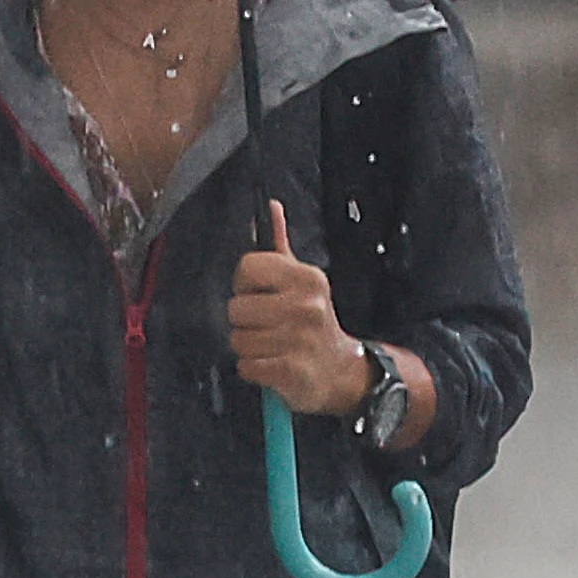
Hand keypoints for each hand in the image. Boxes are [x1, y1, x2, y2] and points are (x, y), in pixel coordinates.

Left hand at [228, 202, 373, 416]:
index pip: (247, 267)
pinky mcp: (292, 371)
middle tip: (268, 327)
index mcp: (307, 278)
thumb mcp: (301, 281)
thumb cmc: (311, 322)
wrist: (340, 371)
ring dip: (249, 348)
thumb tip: (271, 206)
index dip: (244, 284)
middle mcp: (307, 306)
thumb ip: (280, 245)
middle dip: (244, 322)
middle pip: (236, 308)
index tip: (259, 294)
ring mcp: (300, 340)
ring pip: (238, 340)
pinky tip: (273, 365)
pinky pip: (246, 367)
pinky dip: (254, 370)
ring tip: (272, 347)